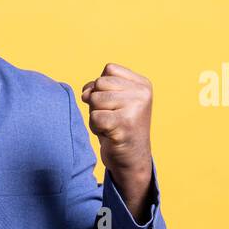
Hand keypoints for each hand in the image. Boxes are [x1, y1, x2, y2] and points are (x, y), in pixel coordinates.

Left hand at [80, 64, 153, 219]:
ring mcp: (136, 108)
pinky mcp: (125, 124)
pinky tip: (109, 134)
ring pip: (95, 100)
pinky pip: (95, 117)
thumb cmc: (117, 127)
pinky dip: (96, 127)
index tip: (113, 104)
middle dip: (98, 102)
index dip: (101, 86)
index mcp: (142, 83)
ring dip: (96, 116)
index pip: (109, 69)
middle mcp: (142, 93)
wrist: (131, 159)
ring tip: (111, 125)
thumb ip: (97, 88)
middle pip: (100, 84)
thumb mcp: (110, 101)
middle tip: (112, 117)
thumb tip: (86, 93)